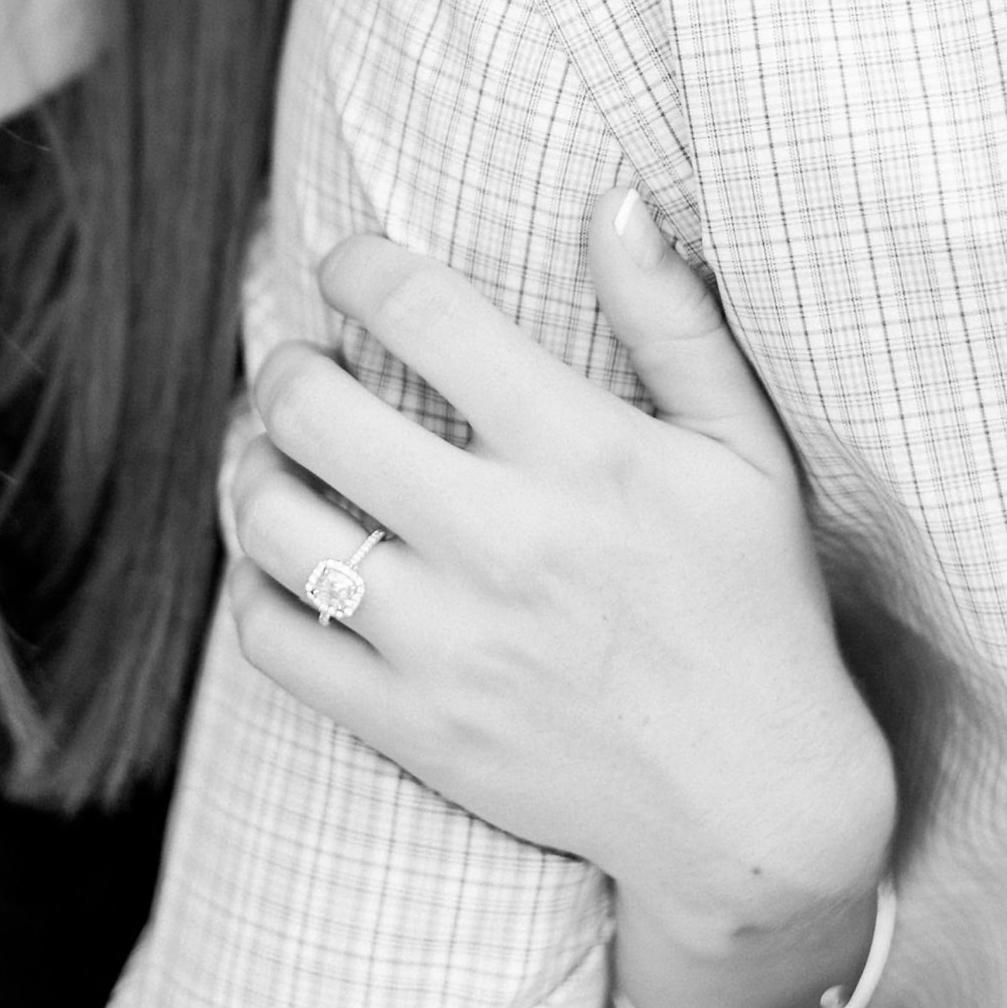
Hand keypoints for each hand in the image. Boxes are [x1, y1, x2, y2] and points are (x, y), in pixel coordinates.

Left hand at [230, 190, 896, 986]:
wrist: (753, 810)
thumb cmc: (754, 608)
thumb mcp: (745, 451)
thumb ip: (674, 318)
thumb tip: (615, 197)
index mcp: (582, 453)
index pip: (422, 314)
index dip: (358, 266)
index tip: (348, 264)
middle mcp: (501, 541)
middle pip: (313, 410)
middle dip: (288, 364)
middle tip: (303, 362)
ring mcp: (446, 642)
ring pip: (271, 521)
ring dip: (252, 465)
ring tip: (275, 449)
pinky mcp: (411, 727)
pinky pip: (273, 639)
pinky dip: (256, 584)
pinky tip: (288, 556)